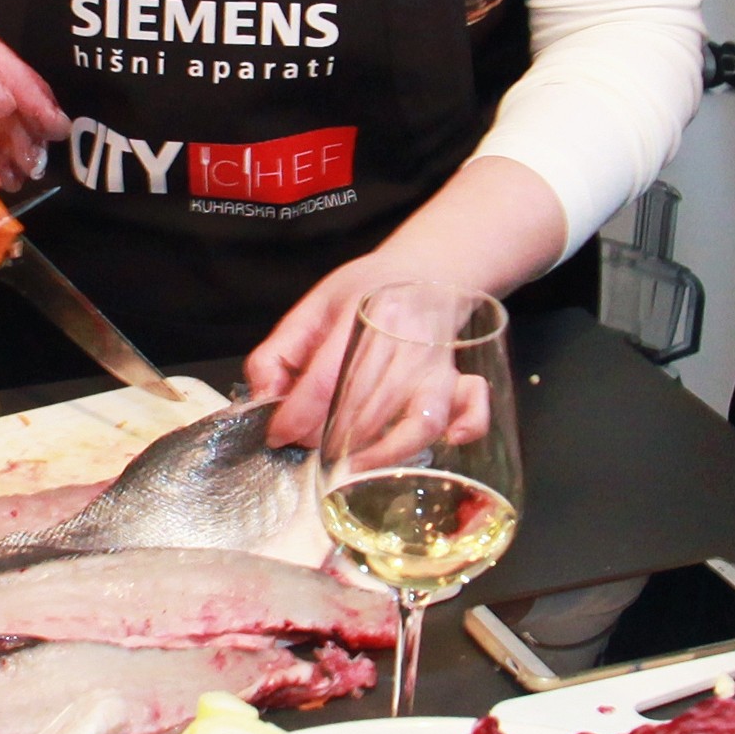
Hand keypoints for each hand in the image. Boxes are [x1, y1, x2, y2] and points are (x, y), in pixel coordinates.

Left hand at [254, 250, 509, 451]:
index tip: (277, 434)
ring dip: (379, 453)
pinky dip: (464, 429)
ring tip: (350, 465)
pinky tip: (445, 443)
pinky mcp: (456, 378)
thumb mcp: (312, 307)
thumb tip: (263, 398)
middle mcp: (405, 341)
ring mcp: (436, 362)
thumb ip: (277, 351)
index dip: (297, 416)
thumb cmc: (364, 291)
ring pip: (415, 421)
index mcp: (363, 315)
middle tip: (304, 445)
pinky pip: (471, 410)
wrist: (425, 268)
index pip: (326, 380)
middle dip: (326, 437)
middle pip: (366, 407)